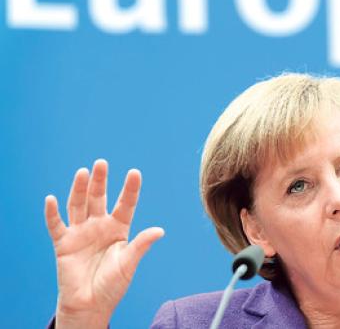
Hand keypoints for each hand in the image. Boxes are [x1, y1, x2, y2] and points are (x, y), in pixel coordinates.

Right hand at [45, 159, 164, 328]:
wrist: (91, 305)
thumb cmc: (113, 284)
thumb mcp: (129, 263)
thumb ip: (140, 245)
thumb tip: (160, 230)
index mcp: (119, 227)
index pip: (125, 203)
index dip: (130, 189)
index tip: (134, 172)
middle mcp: (99, 225)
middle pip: (99, 198)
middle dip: (100, 181)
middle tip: (102, 163)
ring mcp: (81, 232)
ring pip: (78, 205)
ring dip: (79, 189)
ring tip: (82, 172)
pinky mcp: (63, 243)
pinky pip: (56, 225)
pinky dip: (52, 213)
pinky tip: (51, 199)